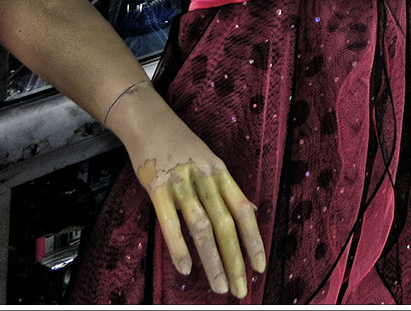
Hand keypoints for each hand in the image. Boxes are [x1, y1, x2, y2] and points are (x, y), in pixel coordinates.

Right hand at [126, 115, 265, 297]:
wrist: (149, 120)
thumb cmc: (180, 144)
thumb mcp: (211, 162)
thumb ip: (228, 189)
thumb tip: (250, 212)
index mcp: (221, 174)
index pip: (243, 211)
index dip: (254, 239)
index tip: (261, 267)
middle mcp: (206, 179)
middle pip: (225, 224)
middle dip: (235, 260)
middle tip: (241, 290)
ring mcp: (181, 183)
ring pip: (202, 226)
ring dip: (212, 259)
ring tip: (218, 286)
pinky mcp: (156, 186)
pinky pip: (170, 221)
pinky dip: (178, 245)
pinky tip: (185, 267)